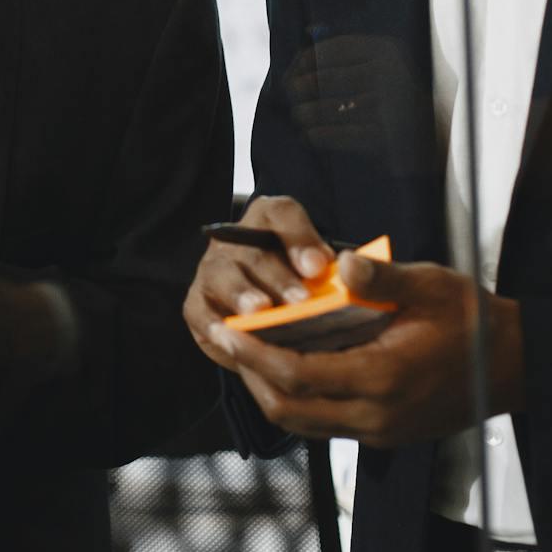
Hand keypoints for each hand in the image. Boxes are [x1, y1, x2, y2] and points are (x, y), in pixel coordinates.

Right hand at [185, 194, 335, 369]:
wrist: (274, 316)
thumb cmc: (306, 289)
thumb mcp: (326, 273)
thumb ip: (340, 270)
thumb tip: (353, 274)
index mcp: (271, 221)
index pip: (282, 214)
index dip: (299, 238)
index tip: (320, 267)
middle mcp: (237, 239)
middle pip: (253, 251)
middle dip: (278, 277)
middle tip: (301, 301)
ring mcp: (213, 269)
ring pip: (222, 275)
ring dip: (243, 294)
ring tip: (262, 312)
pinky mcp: (197, 303)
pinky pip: (201, 311)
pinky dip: (216, 324)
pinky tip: (235, 337)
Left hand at [208, 254, 524, 449]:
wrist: (514, 365)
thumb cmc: (472, 319)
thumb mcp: (431, 285)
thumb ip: (382, 279)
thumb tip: (340, 263)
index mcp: (382, 378)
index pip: (298, 376)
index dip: (255, 356)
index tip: (228, 331)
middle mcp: (376, 416)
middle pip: (289, 410)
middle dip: (251, 375)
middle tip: (225, 341)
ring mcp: (379, 431)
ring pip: (303, 424)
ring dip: (269, 391)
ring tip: (246, 354)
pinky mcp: (384, 435)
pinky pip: (324, 425)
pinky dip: (296, 400)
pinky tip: (285, 369)